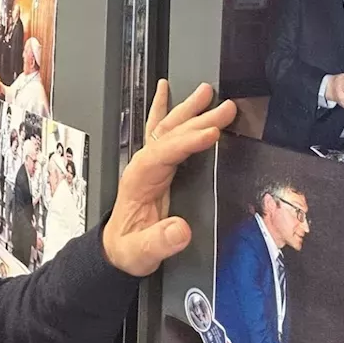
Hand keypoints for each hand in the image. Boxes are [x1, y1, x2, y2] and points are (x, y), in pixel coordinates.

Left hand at [102, 80, 236, 276]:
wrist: (117, 251)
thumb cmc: (128, 250)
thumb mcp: (141, 254)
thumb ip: (159, 242)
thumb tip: (180, 230)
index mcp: (139, 180)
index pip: (164, 153)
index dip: (188, 142)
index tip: (212, 133)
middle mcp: (143, 165)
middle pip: (171, 134)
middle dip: (198, 119)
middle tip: (226, 108)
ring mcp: (149, 163)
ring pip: (169, 128)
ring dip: (189, 109)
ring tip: (208, 91)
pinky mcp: (156, 165)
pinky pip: (160, 131)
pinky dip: (164, 109)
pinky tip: (164, 88)